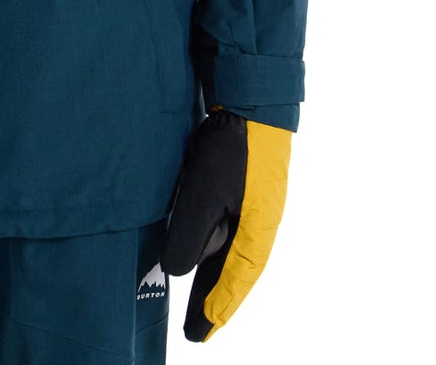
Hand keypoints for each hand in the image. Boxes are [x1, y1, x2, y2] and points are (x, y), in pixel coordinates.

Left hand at [160, 106, 291, 341]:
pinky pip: (227, 230)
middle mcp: (257, 223)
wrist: (252, 102)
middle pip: (233, 271)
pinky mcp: (241, 187)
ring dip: (213, 276)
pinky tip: (203, 250)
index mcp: (256, 231)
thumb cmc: (232, 149)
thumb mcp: (204, 192)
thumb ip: (191, 235)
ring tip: (198, 301)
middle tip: (197, 331)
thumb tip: (177, 272)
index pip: (234, 281)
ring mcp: (251, 205)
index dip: (216, 307)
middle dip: (214, 300)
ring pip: (230, 251)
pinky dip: (214, 249)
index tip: (199, 334)